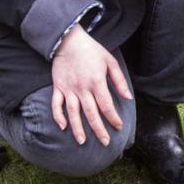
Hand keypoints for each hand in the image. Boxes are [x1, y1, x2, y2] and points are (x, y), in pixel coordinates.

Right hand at [51, 25, 132, 145]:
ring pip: (73, 113)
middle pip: (91, 113)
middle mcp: (82, 88)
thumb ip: (119, 80)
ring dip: (78, 128)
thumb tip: (128, 97)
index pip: (106, 105)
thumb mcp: (110, 61)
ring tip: (82, 141)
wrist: (68, 41)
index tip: (119, 127)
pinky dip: (58, 116)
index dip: (113, 118)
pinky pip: (56, 105)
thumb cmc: (92, 51)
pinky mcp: (58, 87)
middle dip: (99, 129)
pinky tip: (63, 127)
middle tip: (105, 142)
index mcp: (97, 82)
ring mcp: (68, 89)